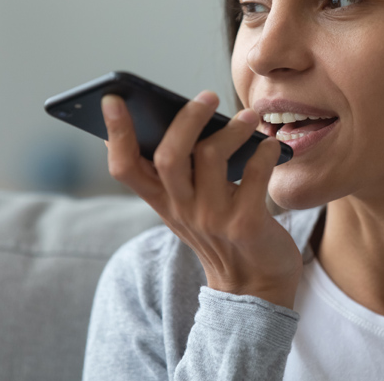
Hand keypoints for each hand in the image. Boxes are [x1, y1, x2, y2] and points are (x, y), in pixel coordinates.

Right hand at [101, 91, 302, 308]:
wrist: (254, 287)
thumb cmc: (222, 232)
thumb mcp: (188, 207)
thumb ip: (175, 173)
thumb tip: (173, 116)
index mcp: (161, 202)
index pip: (124, 167)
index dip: (116, 133)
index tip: (113, 98)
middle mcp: (182, 210)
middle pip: (168, 157)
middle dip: (186, 120)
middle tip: (208, 96)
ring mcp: (213, 219)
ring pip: (210, 158)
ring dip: (232, 130)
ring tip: (250, 117)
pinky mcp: (246, 225)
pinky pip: (254, 177)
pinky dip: (264, 154)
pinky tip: (270, 146)